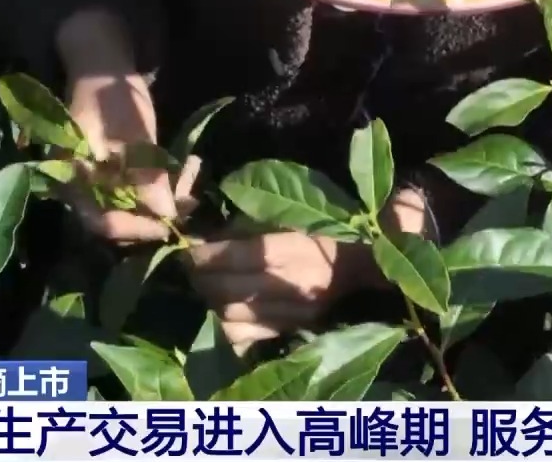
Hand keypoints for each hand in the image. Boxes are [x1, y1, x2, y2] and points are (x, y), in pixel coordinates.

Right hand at [55, 10, 178, 243]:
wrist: (105, 71)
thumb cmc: (110, 95)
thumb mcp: (130, 132)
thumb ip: (144, 173)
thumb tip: (166, 212)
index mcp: (75, 182)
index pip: (104, 223)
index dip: (138, 228)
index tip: (170, 223)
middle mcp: (86, 191)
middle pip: (124, 221)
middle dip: (160, 215)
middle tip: (191, 202)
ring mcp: (104, 184)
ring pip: (140, 208)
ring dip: (171, 198)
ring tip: (194, 175)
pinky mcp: (123, 176)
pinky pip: (147, 193)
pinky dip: (170, 185)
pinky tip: (191, 166)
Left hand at [186, 188, 434, 352]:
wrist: (362, 262)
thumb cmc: (320, 230)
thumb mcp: (284, 216)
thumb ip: (243, 226)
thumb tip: (204, 238)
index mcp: (289, 249)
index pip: (230, 256)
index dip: (201, 254)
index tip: (189, 249)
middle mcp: (289, 284)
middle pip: (224, 288)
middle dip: (199, 277)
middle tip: (192, 268)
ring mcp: (290, 312)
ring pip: (228, 314)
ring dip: (210, 300)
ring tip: (208, 286)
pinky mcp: (291, 329)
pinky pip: (244, 336)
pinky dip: (226, 324)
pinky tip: (226, 309)